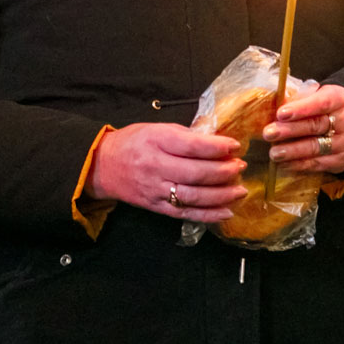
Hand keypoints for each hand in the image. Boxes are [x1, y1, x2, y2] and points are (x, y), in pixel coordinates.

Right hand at [88, 123, 245, 222]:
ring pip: (193, 196)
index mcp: (156, 141)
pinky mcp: (156, 207)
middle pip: (195, 173)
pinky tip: (226, 211)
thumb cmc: (134, 142)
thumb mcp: (157, 129)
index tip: (235, 145)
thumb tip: (218, 142)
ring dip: (221, 195)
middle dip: (223, 171)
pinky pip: (185, 214)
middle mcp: (155, 166)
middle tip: (240, 167)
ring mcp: (155, 190)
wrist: (103, 166)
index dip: (216, 147)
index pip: (191, 146)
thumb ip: (185, 136)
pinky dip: (208, 215)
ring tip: (240, 190)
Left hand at [264, 83, 343, 174]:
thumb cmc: (322, 107)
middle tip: (268, 133)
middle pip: (316, 126)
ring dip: (292, 151)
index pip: (321, 103)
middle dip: (290, 130)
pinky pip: (318, 164)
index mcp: (340, 99)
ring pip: (316, 147)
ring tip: (273, 153)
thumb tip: (272, 104)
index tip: (280, 114)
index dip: (301, 109)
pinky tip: (284, 164)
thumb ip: (297, 98)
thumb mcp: (314, 96)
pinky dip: (299, 165)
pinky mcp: (342, 160)